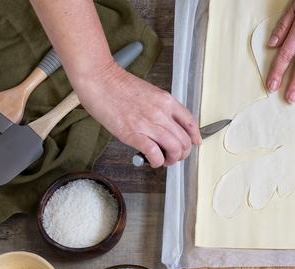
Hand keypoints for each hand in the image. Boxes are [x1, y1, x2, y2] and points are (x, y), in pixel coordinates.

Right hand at [73, 62, 200, 167]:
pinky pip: (155, 154)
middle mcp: (161, 112)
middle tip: (175, 156)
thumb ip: (160, 108)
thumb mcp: (148, 93)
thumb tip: (165, 125)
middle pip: (185, 140)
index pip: (190, 122)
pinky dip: (157, 162)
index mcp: (166, 101)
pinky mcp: (134, 134)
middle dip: (183, 153)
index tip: (194, 143)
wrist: (99, 80)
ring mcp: (149, 124)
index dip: (195, 137)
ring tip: (164, 160)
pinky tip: (151, 160)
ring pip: (175, 149)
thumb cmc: (117, 85)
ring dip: (172, 159)